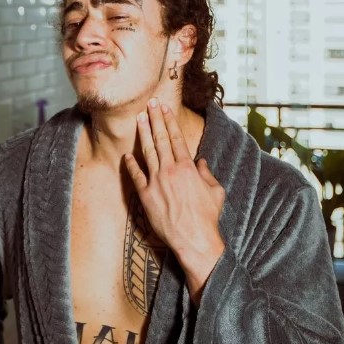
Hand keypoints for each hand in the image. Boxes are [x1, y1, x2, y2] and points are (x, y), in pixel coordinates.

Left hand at [124, 98, 225, 303]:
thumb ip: (207, 174)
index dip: (170, 122)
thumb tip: (202, 163)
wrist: (194, 239)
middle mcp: (171, 171)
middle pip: (161, 139)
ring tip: (139, 119)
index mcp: (188, 168)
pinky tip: (127, 155)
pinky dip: (131, 165)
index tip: (165, 109)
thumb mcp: (216, 191)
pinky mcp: (146, 196)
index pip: (176, 139)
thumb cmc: (207, 217)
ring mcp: (157, 182)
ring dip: (143, 134)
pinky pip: (136, 177)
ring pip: (148, 152)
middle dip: (155, 119)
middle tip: (150, 104)